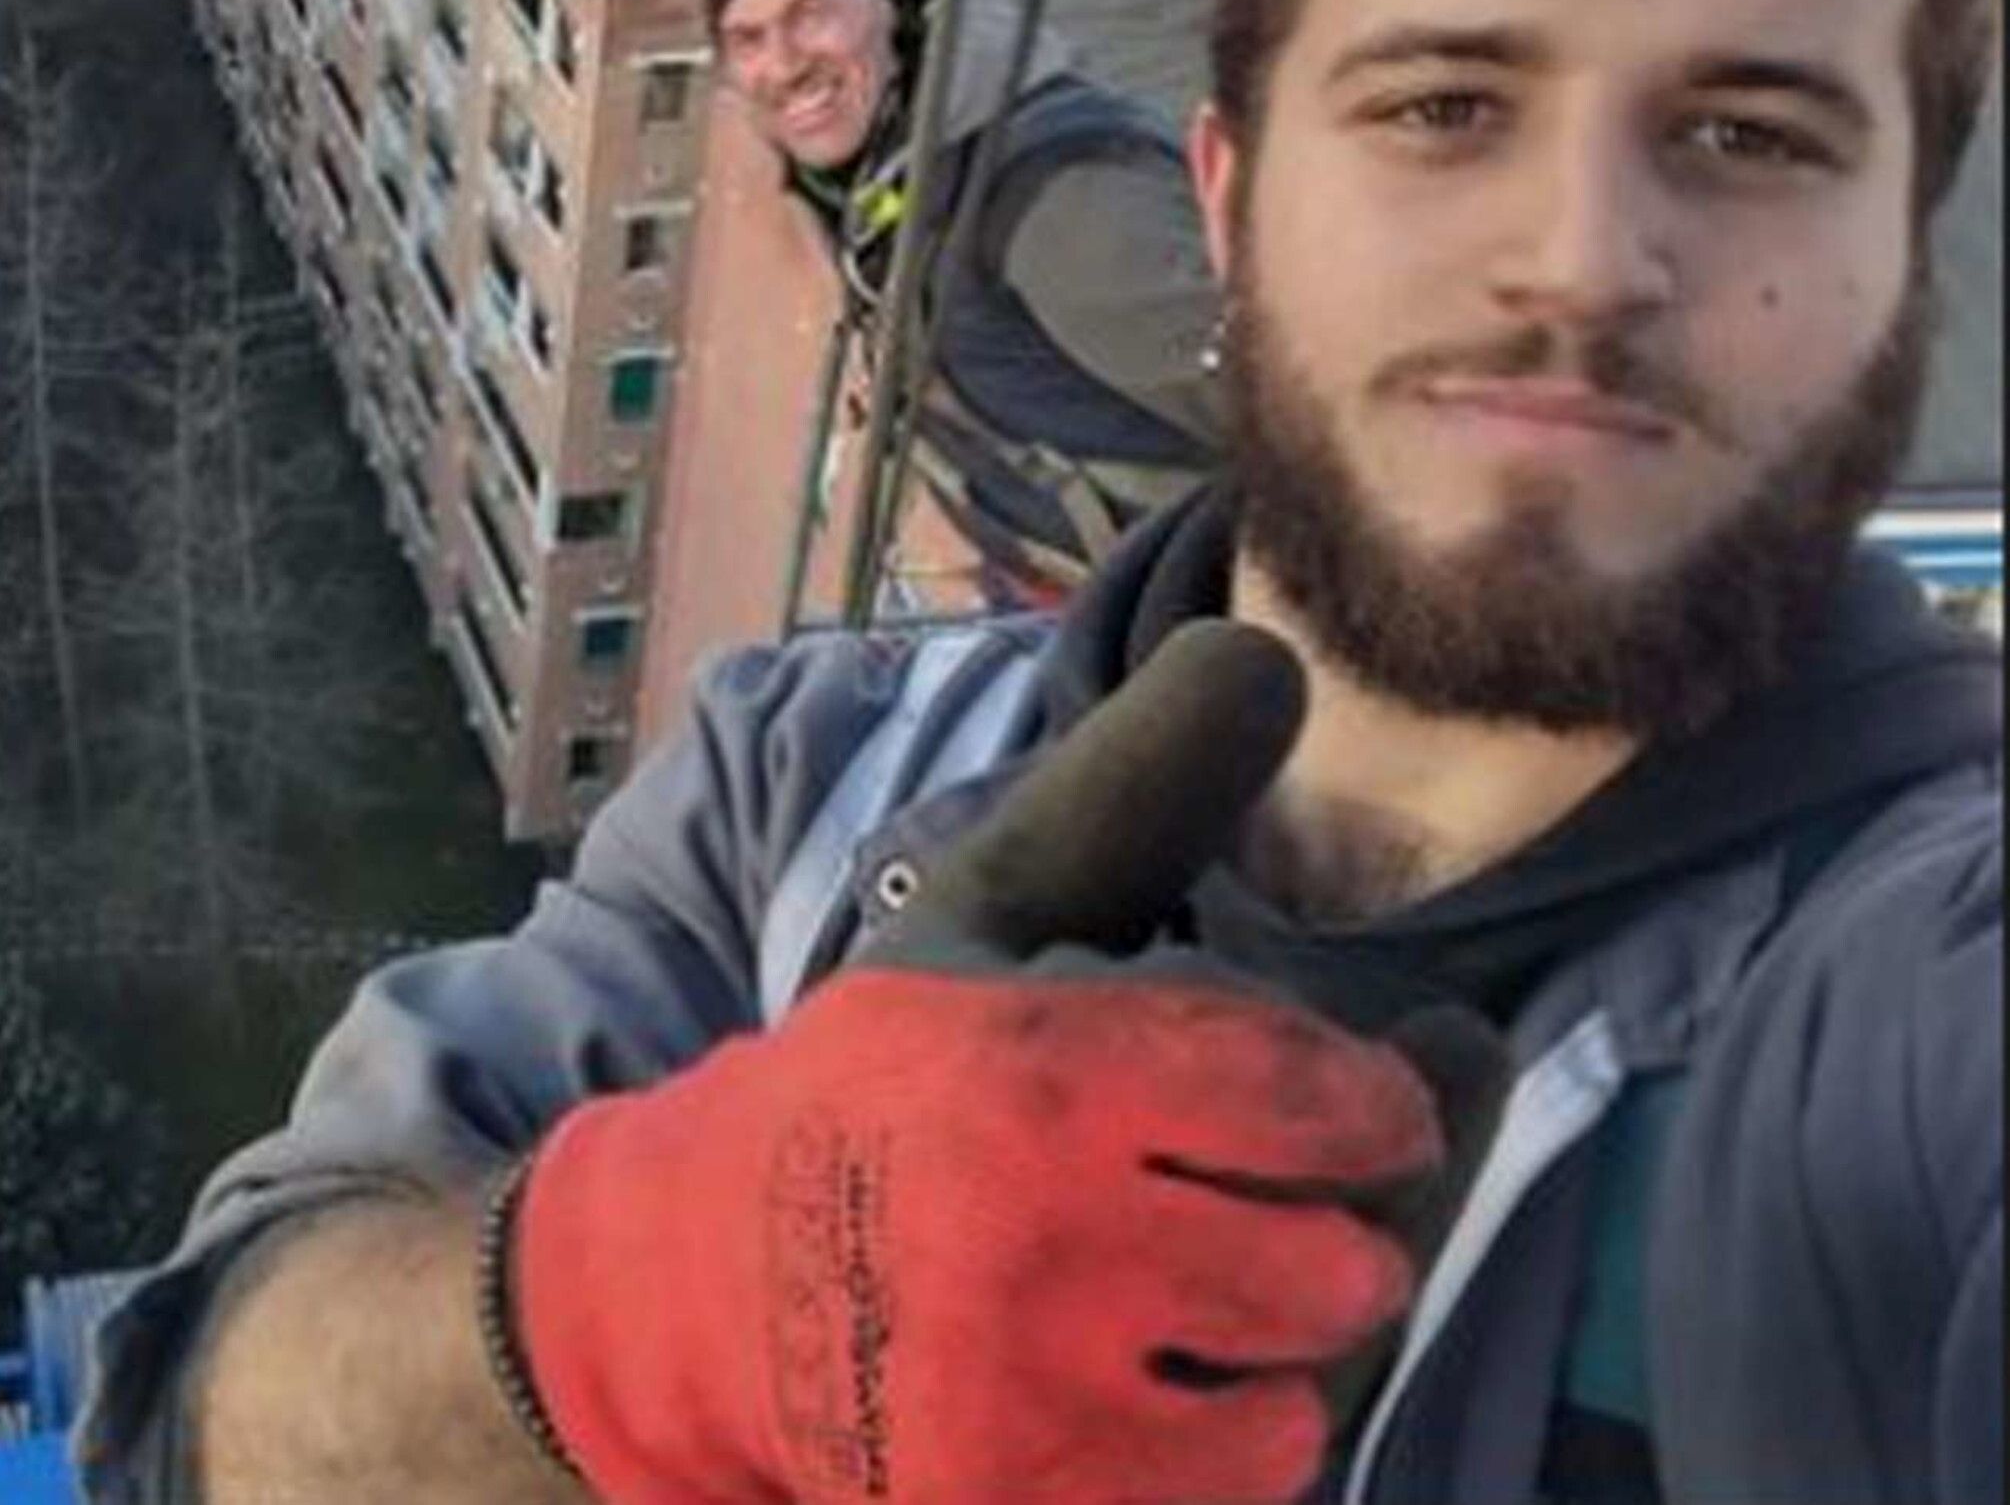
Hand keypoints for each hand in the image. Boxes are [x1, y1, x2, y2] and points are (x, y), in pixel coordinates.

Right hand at [508, 622, 1503, 1504]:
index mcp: (1037, 1080)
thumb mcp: (988, 913)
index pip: (1329, 1106)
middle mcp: (1035, 1254)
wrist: (692, 1292)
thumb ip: (1137, 787)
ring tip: (1178, 1310)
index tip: (1353, 1113)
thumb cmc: (875, 1087)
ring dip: (1272, 1356)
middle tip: (1233, 1223)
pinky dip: (1216, 1452)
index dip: (1376, 1107)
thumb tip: (1277, 648)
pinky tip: (1140, 1391)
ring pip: (1305, 1400)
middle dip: (1319, 1238)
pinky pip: (1239, 1498)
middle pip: (1349, 1269)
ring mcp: (1030, 1418)